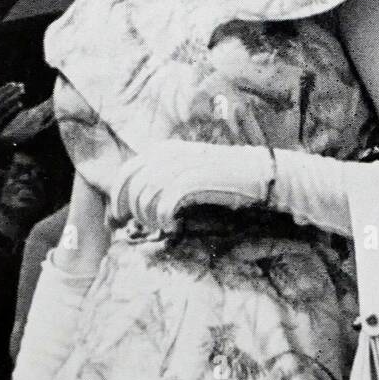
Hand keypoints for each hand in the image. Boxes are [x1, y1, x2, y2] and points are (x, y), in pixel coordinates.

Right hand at [0, 83, 25, 137]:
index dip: (4, 89)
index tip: (12, 84)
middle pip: (2, 99)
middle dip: (12, 91)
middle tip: (21, 85)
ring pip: (5, 105)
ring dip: (14, 97)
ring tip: (23, 92)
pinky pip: (6, 116)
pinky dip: (13, 110)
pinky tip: (20, 105)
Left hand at [109, 140, 272, 231]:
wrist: (262, 174)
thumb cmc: (226, 179)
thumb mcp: (190, 171)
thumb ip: (164, 179)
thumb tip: (135, 205)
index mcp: (166, 149)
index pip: (126, 172)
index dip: (117, 197)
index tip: (118, 220)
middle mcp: (171, 153)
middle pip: (131, 184)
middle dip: (126, 210)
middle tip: (131, 229)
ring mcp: (184, 164)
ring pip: (146, 195)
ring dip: (148, 217)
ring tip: (160, 227)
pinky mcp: (197, 179)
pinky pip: (165, 203)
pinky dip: (164, 218)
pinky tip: (173, 226)